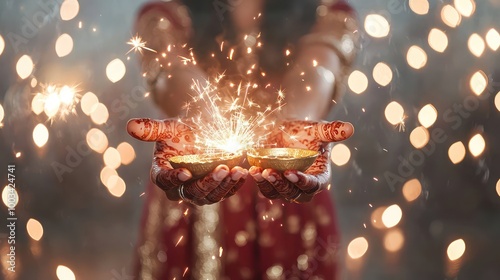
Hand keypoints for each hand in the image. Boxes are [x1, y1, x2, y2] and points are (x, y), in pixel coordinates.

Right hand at [127, 118, 247, 204]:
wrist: (197, 133)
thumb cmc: (179, 130)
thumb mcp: (166, 127)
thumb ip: (151, 128)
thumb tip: (130, 125)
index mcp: (160, 174)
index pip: (164, 181)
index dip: (174, 178)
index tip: (186, 172)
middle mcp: (178, 187)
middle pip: (190, 193)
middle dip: (207, 183)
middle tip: (222, 168)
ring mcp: (197, 191)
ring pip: (209, 197)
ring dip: (224, 185)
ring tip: (237, 170)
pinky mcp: (215, 190)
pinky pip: (225, 192)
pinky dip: (235, 184)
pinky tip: (243, 172)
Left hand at [249, 120, 352, 202]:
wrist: (289, 131)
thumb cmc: (307, 132)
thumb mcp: (319, 130)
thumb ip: (332, 131)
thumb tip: (350, 128)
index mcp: (320, 176)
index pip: (314, 185)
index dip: (303, 182)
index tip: (291, 173)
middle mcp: (304, 186)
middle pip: (295, 194)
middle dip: (283, 185)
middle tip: (271, 172)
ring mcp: (287, 187)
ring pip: (277, 193)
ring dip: (267, 185)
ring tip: (257, 171)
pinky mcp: (272, 183)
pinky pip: (265, 187)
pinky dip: (258, 180)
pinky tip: (252, 169)